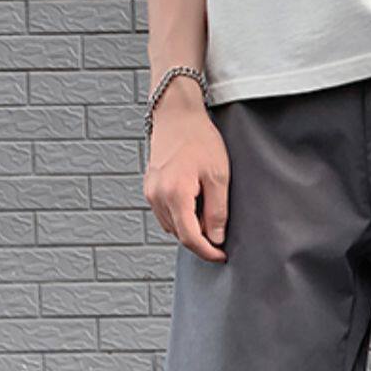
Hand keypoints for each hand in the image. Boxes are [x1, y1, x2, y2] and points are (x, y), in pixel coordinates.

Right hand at [142, 82, 229, 262]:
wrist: (176, 114)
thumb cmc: (199, 139)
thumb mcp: (218, 176)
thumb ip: (217, 211)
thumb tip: (216, 238)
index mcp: (175, 194)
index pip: (190, 237)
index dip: (207, 251)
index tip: (221, 255)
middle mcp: (157, 196)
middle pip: (179, 234)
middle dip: (200, 241)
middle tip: (220, 237)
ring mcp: (150, 192)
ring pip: (171, 225)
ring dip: (189, 228)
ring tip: (208, 215)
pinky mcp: (149, 187)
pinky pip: (165, 213)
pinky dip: (180, 216)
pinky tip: (194, 204)